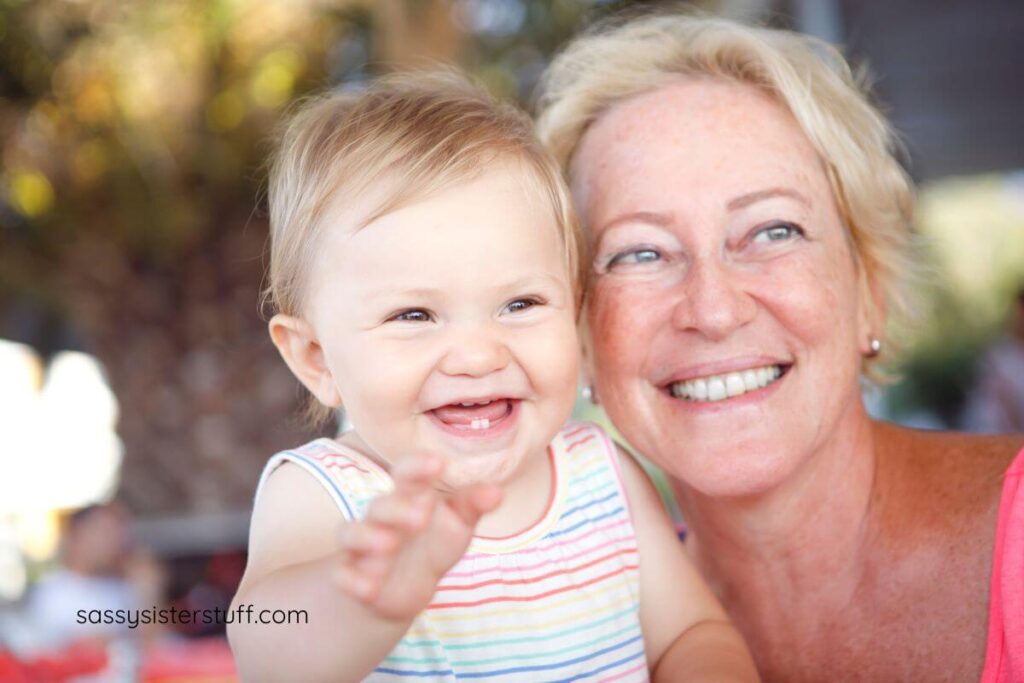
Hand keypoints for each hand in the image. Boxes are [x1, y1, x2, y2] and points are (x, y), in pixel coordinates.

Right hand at [333, 455, 501, 620]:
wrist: (400, 588)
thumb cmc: (432, 544)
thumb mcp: (457, 526)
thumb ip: (473, 506)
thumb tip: (497, 492)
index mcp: (408, 497)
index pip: (407, 473)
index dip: (419, 466)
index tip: (438, 462)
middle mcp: (381, 517)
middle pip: (380, 505)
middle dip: (397, 508)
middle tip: (422, 514)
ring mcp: (362, 546)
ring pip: (353, 533)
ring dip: (368, 537)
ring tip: (387, 544)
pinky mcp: (350, 575)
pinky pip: (342, 574)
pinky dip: (352, 580)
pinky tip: (367, 587)